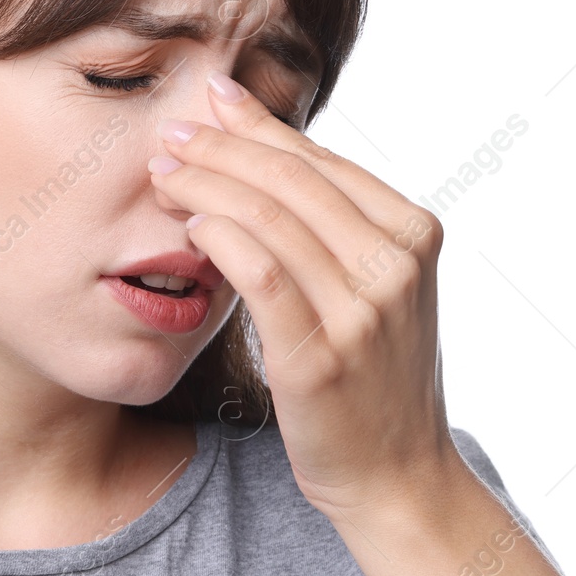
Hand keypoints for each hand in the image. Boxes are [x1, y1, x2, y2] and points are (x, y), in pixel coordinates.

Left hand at [149, 72, 460, 522]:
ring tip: (162, 173)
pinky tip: (190, 226)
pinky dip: (220, 238)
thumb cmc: (373, 375)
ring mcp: (362, 312)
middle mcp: (395, 265)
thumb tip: (266, 147)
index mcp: (414, 233)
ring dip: (205, 185)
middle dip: (219, 147)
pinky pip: (262, 275)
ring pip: (269, 217)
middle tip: (169, 134)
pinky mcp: (321, 357)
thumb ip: (337, 225)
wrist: (399, 475)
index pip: (320, 159)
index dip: (257, 124)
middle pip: (290, 178)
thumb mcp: (376, 288)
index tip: (208, 100)